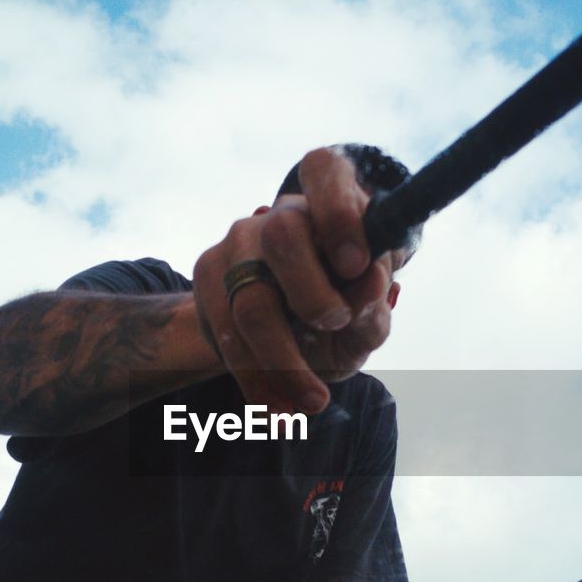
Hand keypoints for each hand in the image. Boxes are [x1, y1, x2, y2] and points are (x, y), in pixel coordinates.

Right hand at [192, 147, 405, 413]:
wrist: (279, 334)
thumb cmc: (338, 314)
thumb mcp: (365, 316)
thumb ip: (373, 305)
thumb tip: (374, 283)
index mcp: (329, 202)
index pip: (326, 172)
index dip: (341, 213)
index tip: (358, 264)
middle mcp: (279, 214)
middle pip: (283, 237)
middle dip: (312, 293)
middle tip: (334, 327)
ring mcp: (237, 243)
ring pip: (250, 300)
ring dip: (284, 362)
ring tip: (312, 403)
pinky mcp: (207, 276)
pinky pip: (226, 334)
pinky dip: (257, 380)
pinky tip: (278, 409)